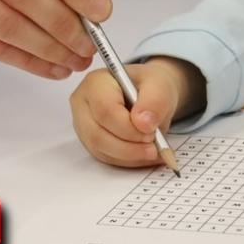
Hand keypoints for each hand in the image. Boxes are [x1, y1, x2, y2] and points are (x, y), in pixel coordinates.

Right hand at [70, 58, 202, 166]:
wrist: (149, 95)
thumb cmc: (150, 85)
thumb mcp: (160, 85)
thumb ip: (155, 101)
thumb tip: (144, 124)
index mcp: (96, 83)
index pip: (105, 111)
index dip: (129, 128)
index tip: (151, 132)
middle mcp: (83, 104)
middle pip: (98, 135)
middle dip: (129, 147)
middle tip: (154, 147)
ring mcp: (84, 125)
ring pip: (100, 150)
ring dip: (130, 156)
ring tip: (153, 151)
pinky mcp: (91, 142)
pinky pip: (106, 158)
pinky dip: (128, 160)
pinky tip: (146, 155)